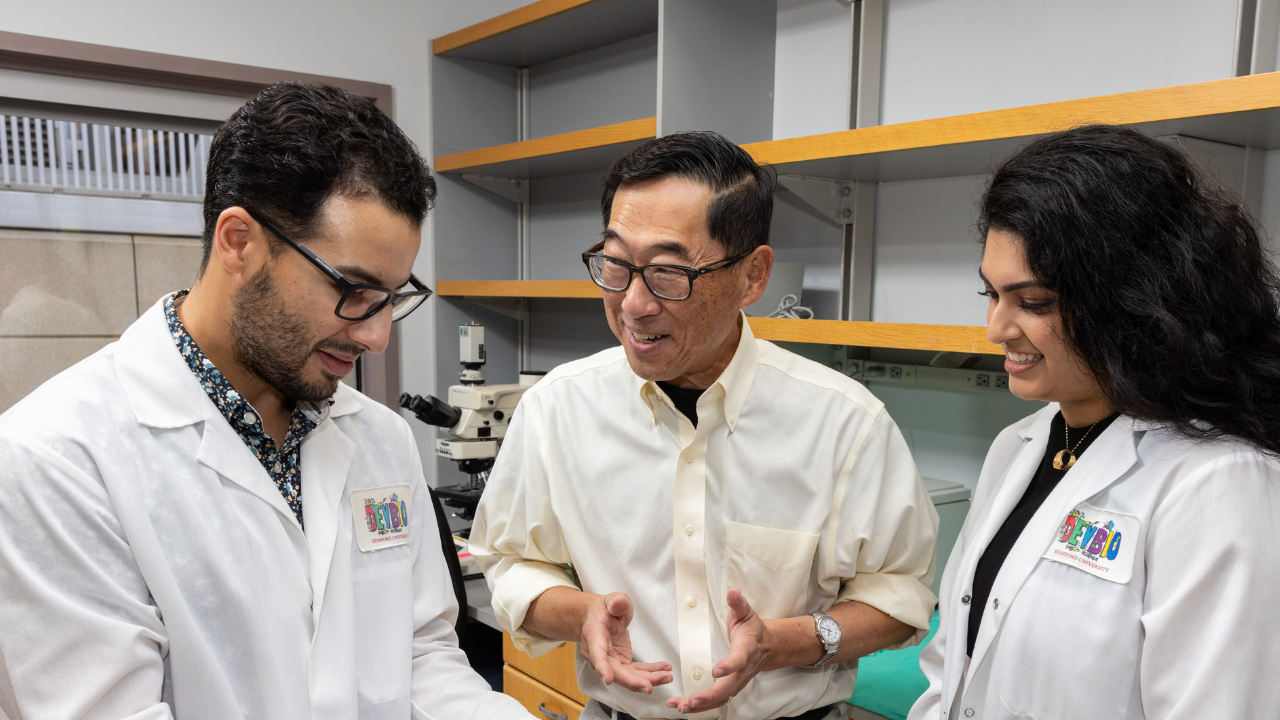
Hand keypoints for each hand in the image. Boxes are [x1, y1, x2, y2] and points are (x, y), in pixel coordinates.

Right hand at [580, 592, 672, 693]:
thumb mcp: (611, 599)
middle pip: (615, 672)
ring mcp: (612, 661)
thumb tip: (618, 604)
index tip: (608, 679)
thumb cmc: (605, 609)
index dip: (602, 667)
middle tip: (649, 687)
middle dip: (632, 681)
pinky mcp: (622, 663)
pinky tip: (665, 670)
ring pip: (629, 676)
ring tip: (667, 677)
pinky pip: (638, 671)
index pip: (597, 653)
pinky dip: (652, 672)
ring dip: (648, 679)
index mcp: (594, 635)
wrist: (601, 617)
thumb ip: (616, 602)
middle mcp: (600, 654)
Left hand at [666, 588, 771, 713]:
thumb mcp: (746, 612)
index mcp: (746, 650)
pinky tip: (684, 707)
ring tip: (680, 706)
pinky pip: (717, 701)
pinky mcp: (730, 688)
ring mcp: (737, 682)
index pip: (738, 660)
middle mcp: (743, 670)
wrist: (767, 646)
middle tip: (691, 699)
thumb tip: (733, 591)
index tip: (715, 671)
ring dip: (701, 705)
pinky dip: (700, 706)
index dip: (728, 666)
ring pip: (721, 698)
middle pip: (728, 688)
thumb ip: (738, 603)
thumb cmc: (753, 629)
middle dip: (709, 695)